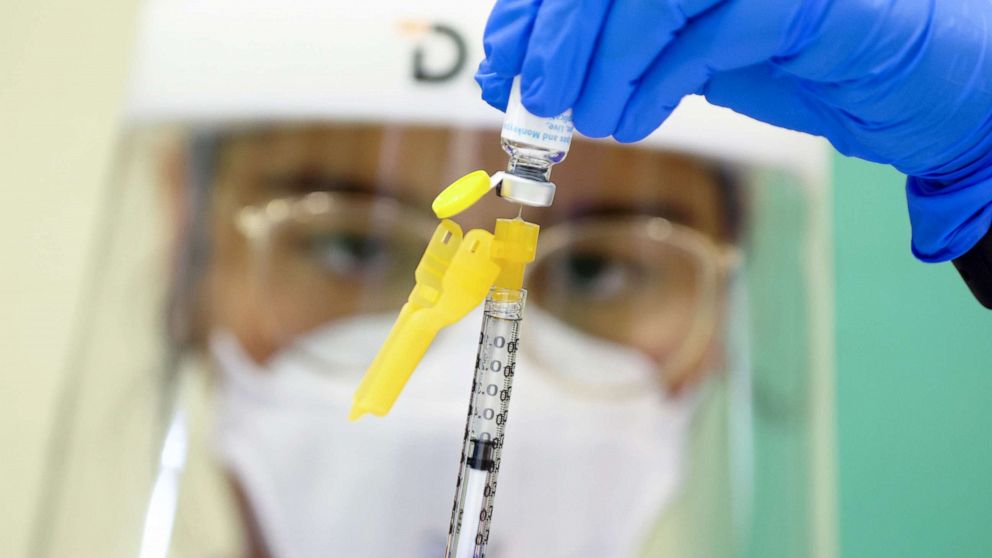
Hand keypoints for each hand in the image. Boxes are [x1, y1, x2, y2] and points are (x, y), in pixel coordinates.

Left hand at [475, 0, 991, 261]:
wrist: (894, 83)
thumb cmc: (784, 57)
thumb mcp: (679, 47)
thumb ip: (616, 48)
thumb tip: (529, 74)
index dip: (527, 13)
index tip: (498, 66)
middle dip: (554, 36)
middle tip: (533, 100)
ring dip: (602, 63)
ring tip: (592, 119)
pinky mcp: (803, 0)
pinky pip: (707, 33)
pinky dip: (655, 81)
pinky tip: (634, 118)